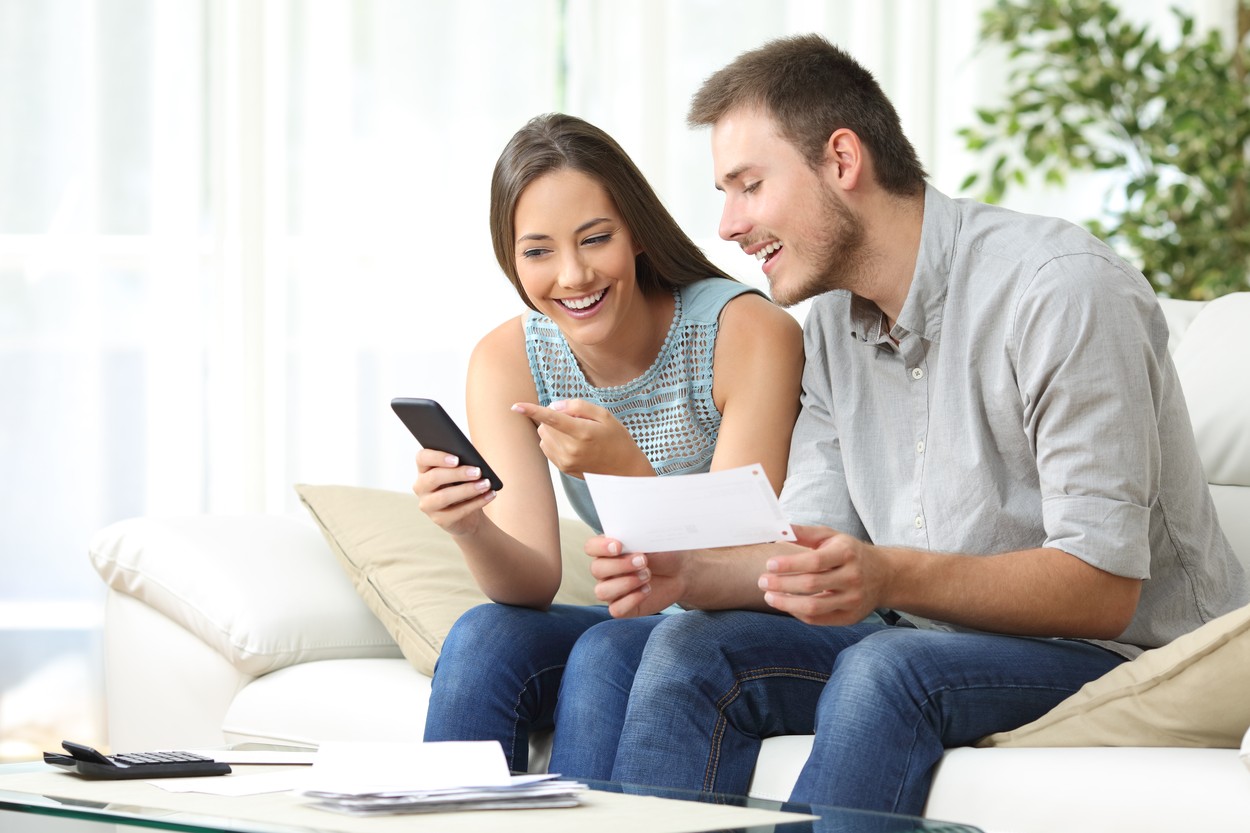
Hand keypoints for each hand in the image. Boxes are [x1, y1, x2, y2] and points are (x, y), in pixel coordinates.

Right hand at [411, 447, 496, 535]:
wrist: (468, 514)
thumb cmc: (463, 485)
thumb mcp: (461, 472)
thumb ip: (462, 464)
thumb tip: (472, 462)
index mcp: (424, 469)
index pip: (422, 457)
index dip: (437, 457)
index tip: (457, 459)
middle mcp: (421, 486)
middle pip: (434, 477)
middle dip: (458, 474)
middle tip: (478, 471)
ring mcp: (428, 505)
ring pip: (444, 496)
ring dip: (468, 489)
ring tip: (486, 484)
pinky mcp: (439, 520)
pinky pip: (457, 511)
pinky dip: (477, 502)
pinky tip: (490, 495)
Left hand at [511, 400, 651, 477]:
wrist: (624, 469)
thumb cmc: (616, 439)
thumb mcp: (604, 415)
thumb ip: (578, 406)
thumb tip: (554, 406)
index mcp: (583, 433)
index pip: (552, 419)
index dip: (532, 411)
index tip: (515, 406)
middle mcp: (571, 449)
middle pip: (545, 426)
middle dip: (553, 417)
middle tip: (576, 420)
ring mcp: (566, 461)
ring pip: (543, 436)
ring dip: (552, 429)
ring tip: (575, 433)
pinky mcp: (563, 468)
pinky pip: (546, 447)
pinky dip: (553, 440)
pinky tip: (570, 442)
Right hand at [585, 535, 687, 617]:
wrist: (680, 572)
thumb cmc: (663, 553)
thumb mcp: (652, 541)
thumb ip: (637, 539)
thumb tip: (629, 538)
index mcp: (608, 550)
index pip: (591, 547)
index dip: (600, 547)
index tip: (619, 546)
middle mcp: (606, 571)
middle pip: (596, 569)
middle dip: (620, 565)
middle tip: (644, 561)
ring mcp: (613, 590)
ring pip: (602, 592)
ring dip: (625, 583)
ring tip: (647, 576)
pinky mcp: (623, 607)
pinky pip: (616, 610)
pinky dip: (631, 600)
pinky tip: (647, 590)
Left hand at [757, 525, 889, 624]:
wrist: (884, 575)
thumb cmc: (849, 552)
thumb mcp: (831, 536)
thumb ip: (804, 533)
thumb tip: (778, 530)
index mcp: (846, 553)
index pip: (814, 561)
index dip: (789, 564)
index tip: (769, 565)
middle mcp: (852, 577)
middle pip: (810, 585)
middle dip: (781, 584)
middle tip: (762, 581)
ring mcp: (852, 599)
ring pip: (813, 607)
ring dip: (786, 603)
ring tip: (769, 596)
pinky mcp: (850, 617)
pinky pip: (818, 619)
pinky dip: (798, 613)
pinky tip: (786, 604)